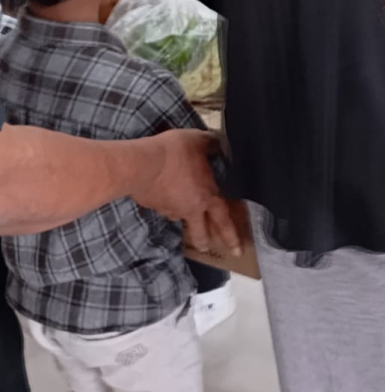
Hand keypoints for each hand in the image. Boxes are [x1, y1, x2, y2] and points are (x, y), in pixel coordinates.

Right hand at [131, 130, 240, 255]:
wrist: (141, 164)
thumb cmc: (175, 152)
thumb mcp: (198, 141)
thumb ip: (211, 145)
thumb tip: (217, 145)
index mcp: (207, 196)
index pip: (224, 220)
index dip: (231, 235)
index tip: (237, 250)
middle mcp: (189, 208)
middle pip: (200, 231)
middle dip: (204, 241)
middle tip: (206, 248)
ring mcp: (168, 209)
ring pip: (179, 218)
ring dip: (183, 219)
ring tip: (183, 215)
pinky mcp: (151, 205)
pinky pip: (162, 206)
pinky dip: (165, 203)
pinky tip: (162, 194)